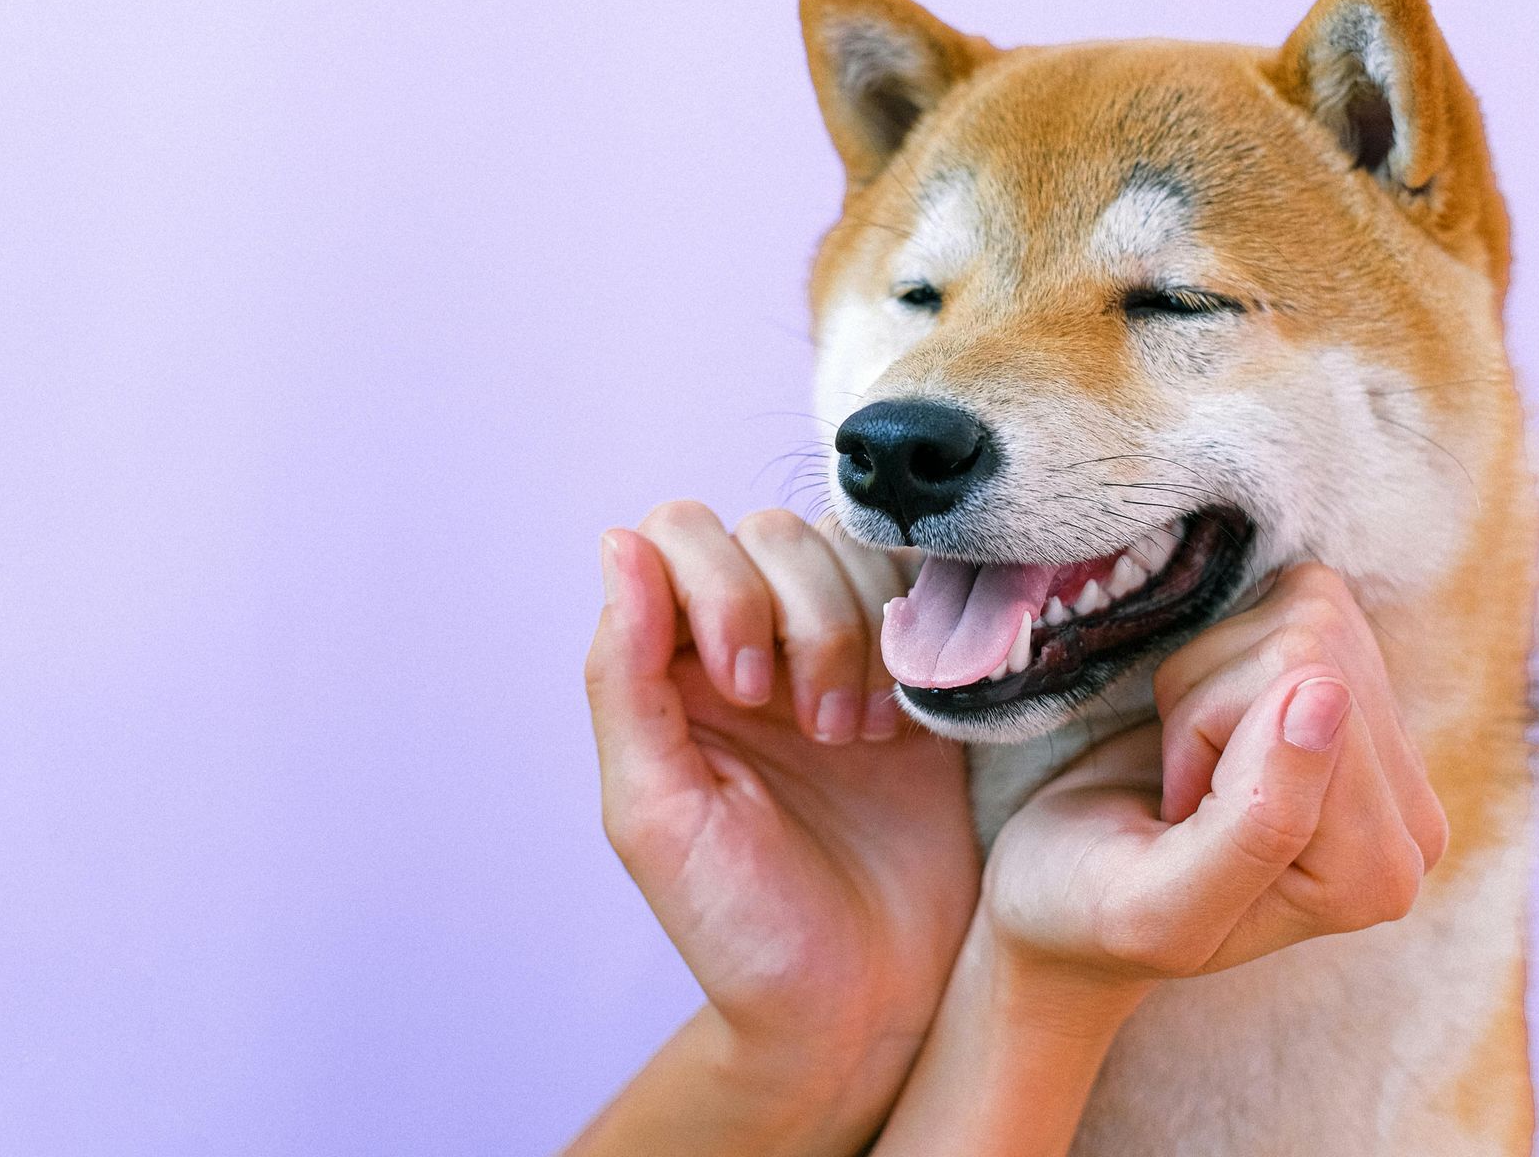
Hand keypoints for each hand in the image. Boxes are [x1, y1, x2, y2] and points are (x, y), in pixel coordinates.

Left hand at [579, 503, 977, 1150]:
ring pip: (847, 553)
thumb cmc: (745, 930)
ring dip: (860, 635)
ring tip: (862, 740)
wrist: (867, 1006)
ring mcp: (835, 656)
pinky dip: (919, 640)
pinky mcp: (912, 677)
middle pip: (768, 533)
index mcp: (668, 671)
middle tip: (817, 731)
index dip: (719, 588)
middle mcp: (748, 646)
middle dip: (802, 616)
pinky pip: (920, 594)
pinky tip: (908, 724)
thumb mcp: (657, 813)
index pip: (678, 537)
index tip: (747, 691)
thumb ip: (624, 678)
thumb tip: (618, 543)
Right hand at [872, 564, 1448, 1156]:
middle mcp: (1408, 816)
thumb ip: (1255, 821)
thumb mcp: (1155, 903)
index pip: (1315, 693)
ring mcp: (1387, 752)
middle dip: (1213, 702)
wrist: (1063, 891)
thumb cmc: (1091, 909)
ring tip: (1189, 765)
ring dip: (1211, 680)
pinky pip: (1303, 597)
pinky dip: (1223, 650)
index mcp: (1375, 874)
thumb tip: (1327, 692)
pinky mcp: (1356, 695)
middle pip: (1319, 650)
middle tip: (1181, 787)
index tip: (1177, 812)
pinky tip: (1208, 726)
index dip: (1208, 731)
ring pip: (1310, 616)